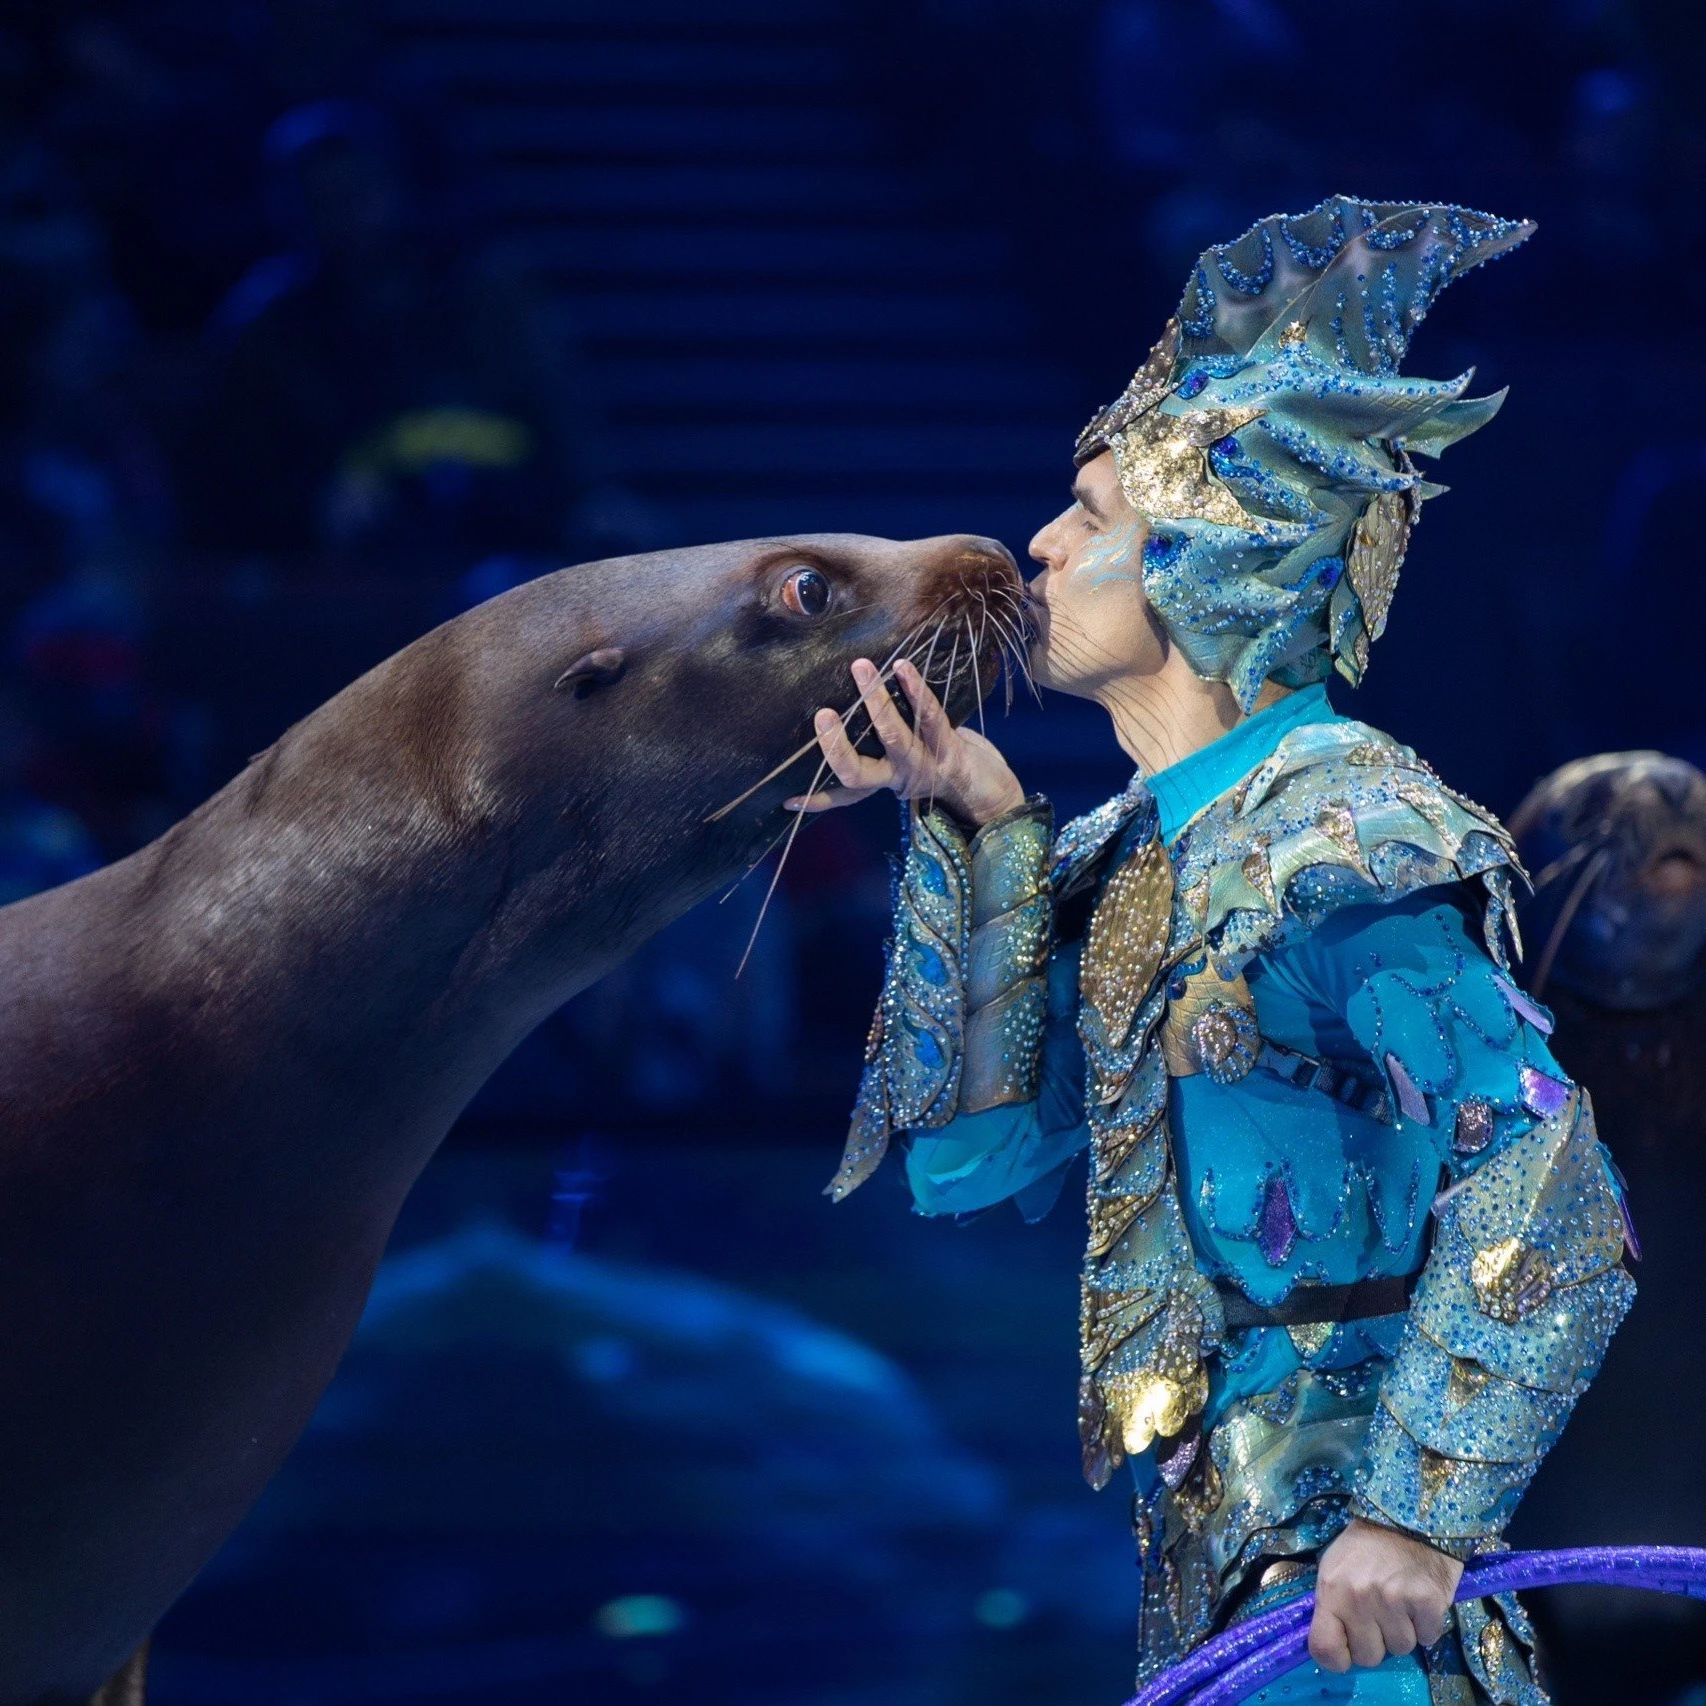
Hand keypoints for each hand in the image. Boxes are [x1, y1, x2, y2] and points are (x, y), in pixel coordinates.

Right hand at [787, 657, 1025, 828]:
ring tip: (860, 668)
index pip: (843, 794)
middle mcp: (897, 779)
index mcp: (881, 783)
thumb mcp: (899, 762)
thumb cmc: (934, 763)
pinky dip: (915, 689)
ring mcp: (923, 764)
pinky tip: (902, 666)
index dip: (816, 799)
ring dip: (876, 702)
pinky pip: (930, 715)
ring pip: (894, 738)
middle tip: (821, 716)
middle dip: (837, 747)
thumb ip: (872, 747)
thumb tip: (831, 709)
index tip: (788, 799)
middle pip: (858, 773)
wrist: (989, 791)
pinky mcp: (950, 747)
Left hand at [1309, 1519, 1463, 1672]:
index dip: (1337, 1658)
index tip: (1347, 1649)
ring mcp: (1393, 1601)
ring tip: (1400, 1600)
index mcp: (1331, 1590)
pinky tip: (1419, 1599)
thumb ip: (1332, 1605)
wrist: (1410, 1516)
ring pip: (1401, 1649)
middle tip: (1380, 1613)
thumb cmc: (1367, 1543)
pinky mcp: (1426, 1603)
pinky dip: (1426, 1625)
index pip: (1324, 1648)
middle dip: (1376, 1641)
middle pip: (1368, 1657)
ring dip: (1403, 1631)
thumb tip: (1335, 1645)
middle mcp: (1358, 1599)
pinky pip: (1427, 1638)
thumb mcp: (1334, 1567)